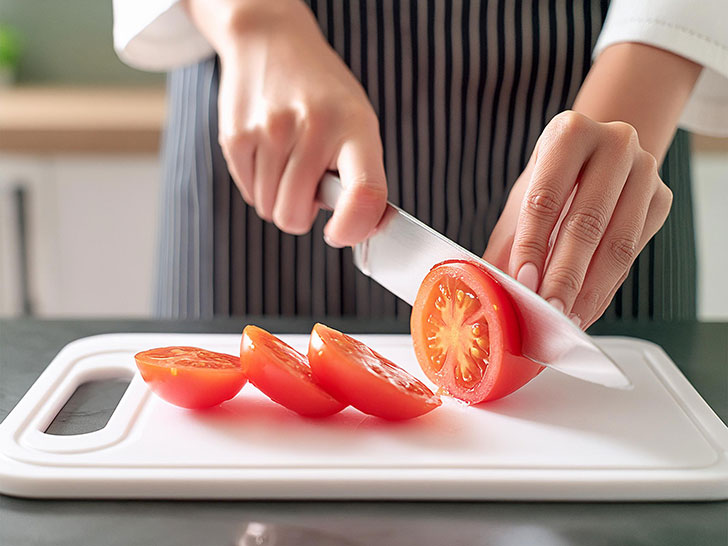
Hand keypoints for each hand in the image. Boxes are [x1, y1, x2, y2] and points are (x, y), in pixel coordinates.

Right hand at [185, 0, 386, 245]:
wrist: (271, 41)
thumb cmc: (322, 94)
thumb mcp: (356, 123)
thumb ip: (362, 177)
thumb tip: (361, 231)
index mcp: (355, 128)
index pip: (363, 193)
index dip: (353, 228)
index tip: (340, 234)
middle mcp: (313, 127)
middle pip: (294, 215)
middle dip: (300, 213)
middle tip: (308, 183)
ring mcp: (270, 131)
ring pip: (268, 209)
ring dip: (278, 198)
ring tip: (289, 159)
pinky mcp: (236, 135)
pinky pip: (248, 193)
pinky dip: (258, 185)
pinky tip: (268, 152)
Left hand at [484, 111, 672, 328]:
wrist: (600, 156)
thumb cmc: (552, 179)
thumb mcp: (522, 198)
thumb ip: (507, 242)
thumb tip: (483, 288)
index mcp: (569, 133)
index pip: (546, 199)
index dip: (532, 246)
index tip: (523, 283)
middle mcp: (614, 144)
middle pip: (586, 223)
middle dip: (564, 277)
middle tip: (547, 311)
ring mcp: (645, 170)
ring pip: (617, 244)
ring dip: (589, 291)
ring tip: (566, 319)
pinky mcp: (662, 199)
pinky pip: (632, 256)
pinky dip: (605, 289)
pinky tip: (584, 309)